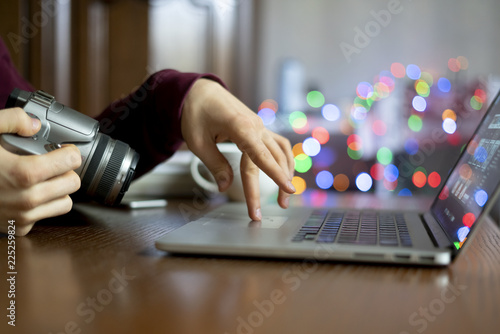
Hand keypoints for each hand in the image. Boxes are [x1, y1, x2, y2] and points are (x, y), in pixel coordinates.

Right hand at [0, 108, 81, 235]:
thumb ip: (11, 120)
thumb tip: (35, 125)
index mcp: (23, 173)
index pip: (71, 162)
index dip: (69, 151)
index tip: (63, 149)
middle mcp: (27, 198)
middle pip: (72, 183)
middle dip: (66, 171)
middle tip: (53, 163)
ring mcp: (23, 216)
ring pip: (64, 203)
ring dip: (59, 190)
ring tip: (43, 179)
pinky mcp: (18, 227)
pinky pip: (44, 217)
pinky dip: (42, 206)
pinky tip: (28, 193)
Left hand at [181, 79, 294, 220]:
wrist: (199, 91)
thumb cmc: (196, 112)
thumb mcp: (198, 142)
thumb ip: (215, 165)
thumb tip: (226, 186)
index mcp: (241, 128)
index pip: (262, 157)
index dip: (276, 176)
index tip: (287, 190)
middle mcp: (256, 126)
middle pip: (272, 159)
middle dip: (279, 184)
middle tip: (280, 206)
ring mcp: (260, 126)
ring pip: (281, 151)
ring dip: (286, 172)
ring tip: (285, 194)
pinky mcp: (259, 127)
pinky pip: (278, 143)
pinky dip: (284, 158)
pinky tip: (284, 171)